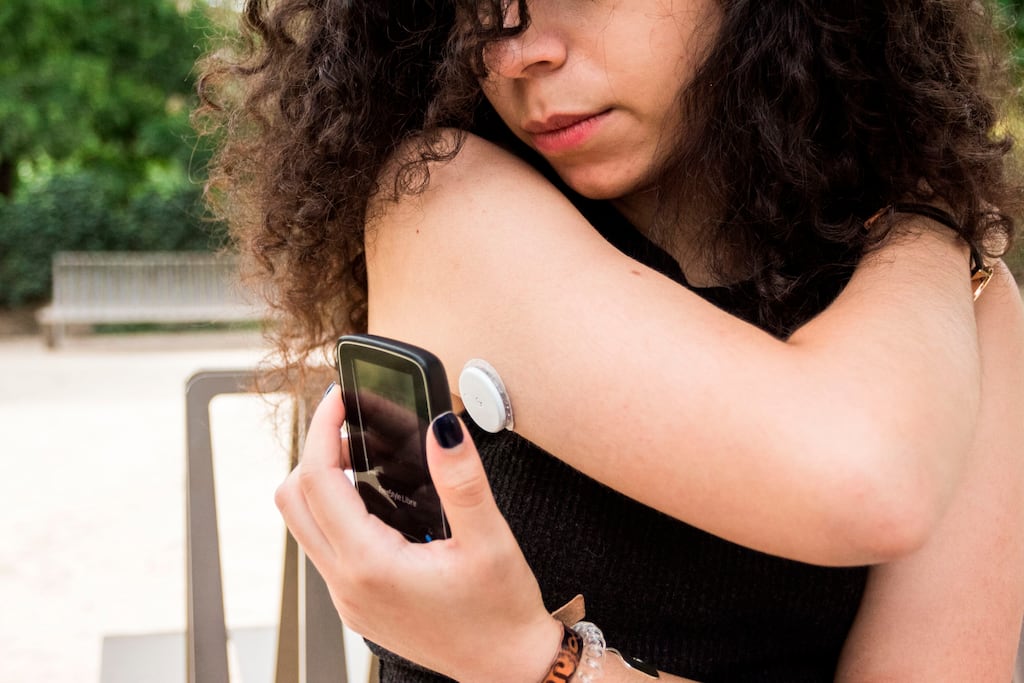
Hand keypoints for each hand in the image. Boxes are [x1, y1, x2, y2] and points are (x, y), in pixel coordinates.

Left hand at [275, 386, 562, 682]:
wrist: (506, 668)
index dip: (321, 430)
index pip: (318, 480)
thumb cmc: (500, 613)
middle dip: (313, 452)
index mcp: (370, 566)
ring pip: (303, 525)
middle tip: (348, 426)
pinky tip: (374, 500)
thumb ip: (462, 480)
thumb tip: (442, 428)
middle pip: (292, 501)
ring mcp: (348, 598)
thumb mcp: (489, 539)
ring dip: (320, 483)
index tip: (338, 399)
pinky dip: (334, 512)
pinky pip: (324, 546)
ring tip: (360, 456)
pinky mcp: (358, 604)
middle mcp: (347, 585)